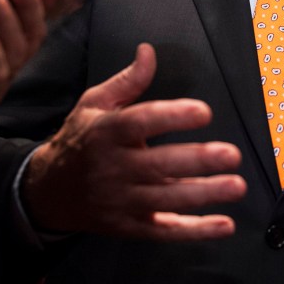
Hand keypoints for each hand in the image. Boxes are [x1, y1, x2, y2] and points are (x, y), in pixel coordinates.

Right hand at [22, 43, 246, 238]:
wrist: (47, 191)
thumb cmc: (80, 140)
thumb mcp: (94, 104)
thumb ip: (127, 81)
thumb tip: (149, 51)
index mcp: (107, 132)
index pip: (141, 123)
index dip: (173, 117)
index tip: (204, 111)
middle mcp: (114, 168)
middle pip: (159, 165)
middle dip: (197, 161)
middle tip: (232, 154)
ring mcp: (121, 200)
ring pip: (166, 200)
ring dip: (204, 194)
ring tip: (236, 185)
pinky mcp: (129, 226)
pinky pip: (164, 231)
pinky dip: (196, 231)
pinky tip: (224, 225)